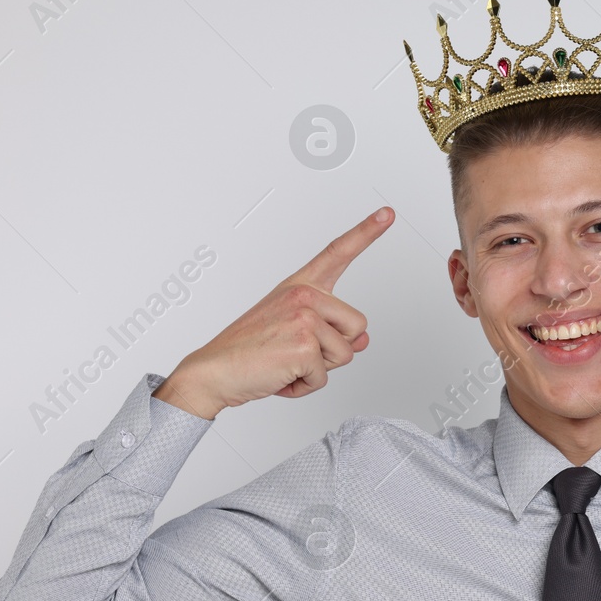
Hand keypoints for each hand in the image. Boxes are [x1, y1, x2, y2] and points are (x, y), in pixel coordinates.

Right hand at [153, 208, 393, 417]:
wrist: (213, 371)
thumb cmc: (248, 351)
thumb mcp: (293, 333)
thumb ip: (331, 330)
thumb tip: (364, 340)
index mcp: (299, 286)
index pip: (338, 252)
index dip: (366, 232)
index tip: (387, 214)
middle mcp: (303, 295)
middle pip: (357, 326)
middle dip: (334, 350)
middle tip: (295, 351)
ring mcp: (304, 318)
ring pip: (346, 355)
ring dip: (318, 370)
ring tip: (285, 362)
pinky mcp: (304, 345)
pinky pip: (324, 377)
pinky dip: (304, 386)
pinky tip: (280, 376)